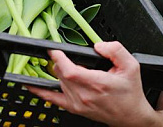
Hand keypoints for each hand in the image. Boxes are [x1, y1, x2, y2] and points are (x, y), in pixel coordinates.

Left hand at [25, 42, 156, 126]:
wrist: (131, 116)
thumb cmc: (130, 92)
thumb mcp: (132, 66)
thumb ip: (115, 50)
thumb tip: (98, 46)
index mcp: (97, 83)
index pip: (69, 70)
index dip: (58, 58)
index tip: (55, 49)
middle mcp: (85, 95)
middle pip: (61, 74)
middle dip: (59, 61)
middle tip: (64, 54)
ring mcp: (78, 103)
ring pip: (58, 82)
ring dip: (57, 71)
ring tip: (61, 64)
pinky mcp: (74, 108)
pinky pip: (53, 98)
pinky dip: (40, 91)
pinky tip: (30, 86)